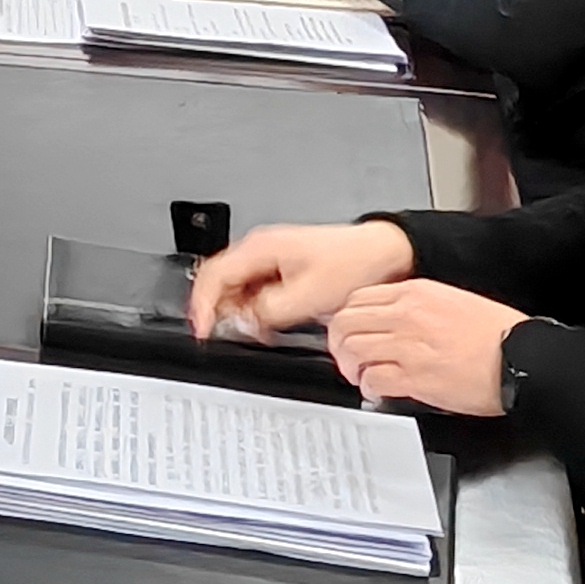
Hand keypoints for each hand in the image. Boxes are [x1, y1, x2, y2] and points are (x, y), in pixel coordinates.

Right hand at [185, 219, 412, 344]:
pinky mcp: (282, 267)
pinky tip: (268, 322)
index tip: (202, 330)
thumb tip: (244, 321)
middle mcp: (260, 249)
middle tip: (222, 335)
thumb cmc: (353, 263)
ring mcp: (271, 257)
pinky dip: (255, 307)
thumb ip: (269, 311)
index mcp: (260, 248)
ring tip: (254, 331)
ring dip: (240, 311)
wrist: (383, 253)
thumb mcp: (309, 296)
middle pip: (221, 281)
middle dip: (219, 310)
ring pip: (238, 286)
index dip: (202, 306)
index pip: (213, 276)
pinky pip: (256, 288)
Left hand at [326, 280, 526, 413]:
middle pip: (345, 322)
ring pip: (352, 349)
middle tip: (346, 356)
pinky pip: (373, 379)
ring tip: (359, 375)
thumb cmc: (498, 334)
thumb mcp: (453, 301)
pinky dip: (368, 387)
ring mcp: (409, 346)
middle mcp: (406, 315)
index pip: (357, 299)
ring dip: (349, 366)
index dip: (347, 318)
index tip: (349, 331)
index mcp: (415, 293)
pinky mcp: (416, 377)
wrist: (524, 358)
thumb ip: (418, 305)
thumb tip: (395, 318)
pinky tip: (376, 391)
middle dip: (338, 342)